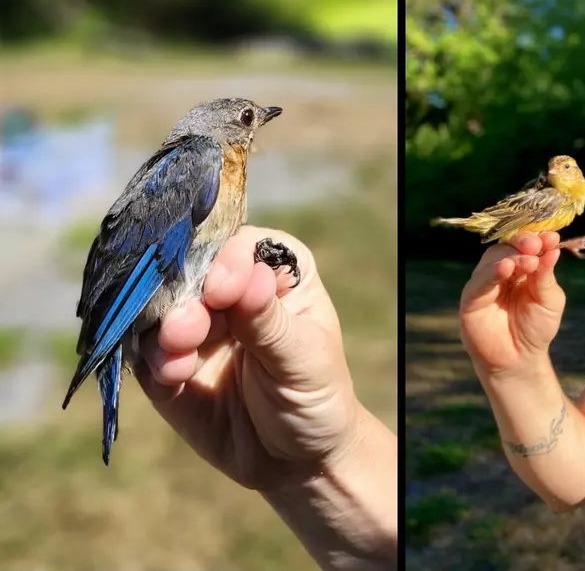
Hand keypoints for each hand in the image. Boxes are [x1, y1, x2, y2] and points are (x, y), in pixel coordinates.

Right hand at [135, 225, 360, 490]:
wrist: (295, 460)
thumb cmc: (317, 397)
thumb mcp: (304, 359)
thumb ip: (270, 321)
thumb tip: (249, 275)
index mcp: (275, 272)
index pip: (242, 246)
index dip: (227, 261)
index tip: (221, 289)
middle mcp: (230, 290)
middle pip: (191, 272)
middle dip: (183, 297)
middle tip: (184, 330)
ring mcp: (196, 325)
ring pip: (161, 308)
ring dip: (164, 329)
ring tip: (178, 357)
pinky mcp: (168, 364)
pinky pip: (146, 352)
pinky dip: (153, 361)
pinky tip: (172, 378)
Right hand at [459, 231, 564, 376]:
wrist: (520, 359)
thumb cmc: (536, 328)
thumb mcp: (550, 301)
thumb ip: (547, 276)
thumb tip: (553, 249)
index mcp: (521, 267)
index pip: (525, 245)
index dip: (537, 238)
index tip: (552, 237)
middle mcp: (501, 271)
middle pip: (507, 246)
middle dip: (523, 242)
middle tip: (537, 244)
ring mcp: (485, 283)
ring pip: (492, 258)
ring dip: (511, 256)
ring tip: (529, 261)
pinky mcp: (471, 298)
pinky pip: (479, 280)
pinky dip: (492, 272)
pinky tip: (506, 267)